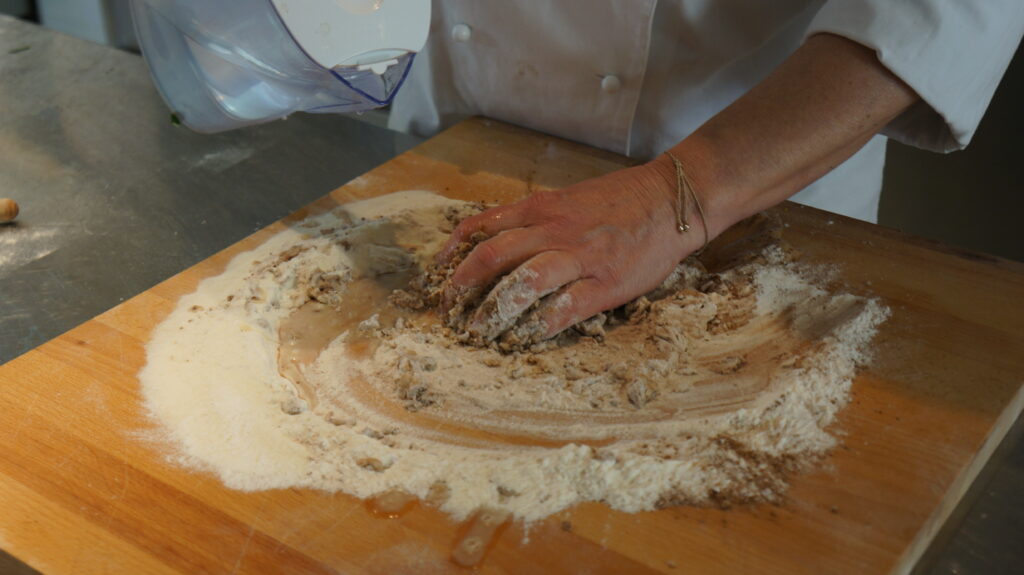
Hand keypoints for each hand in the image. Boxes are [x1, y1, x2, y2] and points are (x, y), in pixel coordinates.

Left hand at [437, 158, 711, 342]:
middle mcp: (554, 230)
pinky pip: (564, 308)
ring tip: (478, 331)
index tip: (440, 272)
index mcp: (541, 208)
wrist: (671, 199)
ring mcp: (580, 257)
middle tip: (449, 309)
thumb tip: (499, 239)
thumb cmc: (620, 200)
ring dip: (495, 309)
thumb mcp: (568, 198)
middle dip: (464, 285)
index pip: (483, 225)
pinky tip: (524, 338)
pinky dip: (540, 325)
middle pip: (494, 255)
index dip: (454, 251)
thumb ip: (536, 218)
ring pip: (524, 282)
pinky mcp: (605, 284)